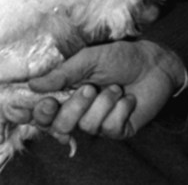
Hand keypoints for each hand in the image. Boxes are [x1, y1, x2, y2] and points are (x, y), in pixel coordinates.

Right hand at [0, 41, 185, 143]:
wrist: (155, 64)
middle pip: (59, 126)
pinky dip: (121, 108)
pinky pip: (110, 127)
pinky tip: (128, 98)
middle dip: (73, 108)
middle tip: (88, 89)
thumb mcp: (90, 58)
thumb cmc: (121, 57)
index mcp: (66, 92)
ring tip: (116, 87)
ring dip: (104, 102)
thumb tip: (32, 85)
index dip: (36, 114)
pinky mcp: (117, 130)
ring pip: (86, 126)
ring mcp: (97, 122)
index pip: (41, 111)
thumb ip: (63, 73)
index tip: (44, 104)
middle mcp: (78, 111)